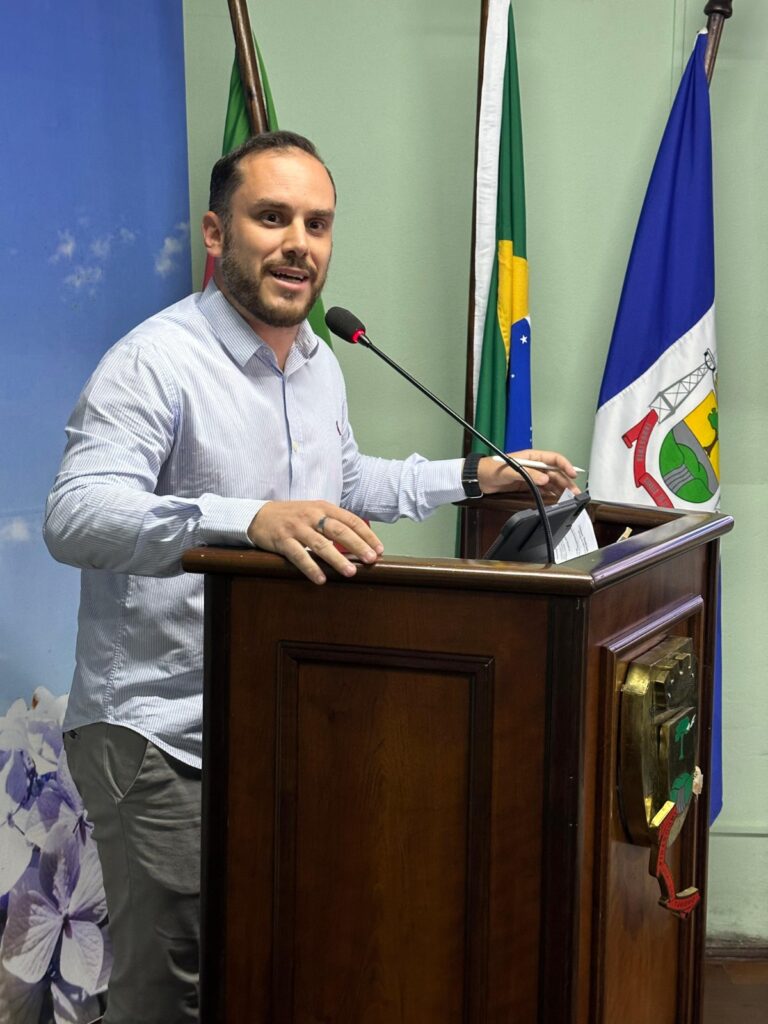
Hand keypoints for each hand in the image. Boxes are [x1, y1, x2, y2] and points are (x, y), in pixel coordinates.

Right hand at [247, 501, 383, 584]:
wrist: (259, 515)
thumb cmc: (293, 517)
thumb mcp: (315, 513)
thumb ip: (334, 524)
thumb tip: (360, 544)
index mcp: (323, 508)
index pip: (350, 520)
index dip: (367, 535)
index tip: (379, 549)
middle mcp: (311, 515)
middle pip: (339, 530)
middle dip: (358, 546)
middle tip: (372, 559)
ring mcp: (296, 528)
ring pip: (320, 544)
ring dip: (337, 559)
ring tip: (351, 572)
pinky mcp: (282, 540)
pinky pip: (298, 555)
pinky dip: (311, 568)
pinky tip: (321, 579)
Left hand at [477, 449, 579, 499]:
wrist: (479, 479)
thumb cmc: (491, 469)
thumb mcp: (510, 470)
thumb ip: (528, 475)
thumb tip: (545, 479)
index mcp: (532, 457)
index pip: (554, 459)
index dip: (565, 465)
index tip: (572, 474)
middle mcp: (534, 465)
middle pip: (555, 472)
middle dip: (566, 481)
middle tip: (574, 492)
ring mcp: (531, 475)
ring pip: (550, 482)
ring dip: (560, 489)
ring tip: (568, 498)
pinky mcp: (527, 485)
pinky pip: (542, 489)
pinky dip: (550, 494)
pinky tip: (556, 499)